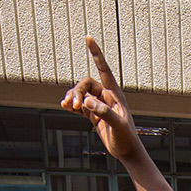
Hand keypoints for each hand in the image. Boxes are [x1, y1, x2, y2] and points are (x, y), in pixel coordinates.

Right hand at [61, 37, 142, 161]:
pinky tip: (64, 106)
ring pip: (81, 94)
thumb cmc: (126, 138)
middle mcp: (107, 96)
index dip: (96, 53)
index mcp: (115, 94)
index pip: (104, 69)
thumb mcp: (117, 125)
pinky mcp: (94, 115)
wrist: (127, 152)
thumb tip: (86, 102)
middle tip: (72, 105)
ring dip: (72, 98)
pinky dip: (71, 104)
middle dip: (77, 91)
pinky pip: (80, 105)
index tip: (88, 38)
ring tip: (67, 107)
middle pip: (86, 84)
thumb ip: (103, 112)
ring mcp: (99, 105)